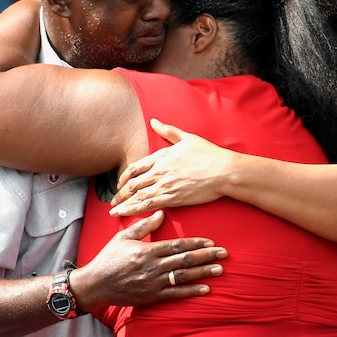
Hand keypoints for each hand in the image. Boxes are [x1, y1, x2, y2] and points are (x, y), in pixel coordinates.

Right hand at [73, 210, 227, 309]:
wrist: (95, 285)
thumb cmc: (108, 258)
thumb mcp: (123, 237)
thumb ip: (144, 225)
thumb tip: (161, 212)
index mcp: (146, 251)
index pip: (177, 246)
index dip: (196, 243)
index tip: (210, 241)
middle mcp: (152, 267)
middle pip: (184, 260)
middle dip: (206, 256)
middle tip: (224, 253)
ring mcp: (152, 283)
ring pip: (183, 277)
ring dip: (203, 273)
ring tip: (220, 269)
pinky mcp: (151, 297)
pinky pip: (175, 295)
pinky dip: (191, 292)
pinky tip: (206, 289)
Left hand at [110, 119, 232, 215]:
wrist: (224, 170)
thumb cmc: (208, 154)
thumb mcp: (187, 138)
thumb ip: (168, 131)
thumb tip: (154, 121)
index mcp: (161, 156)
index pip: (134, 168)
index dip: (124, 177)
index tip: (119, 184)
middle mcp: (160, 171)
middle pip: (132, 184)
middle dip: (120, 193)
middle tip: (113, 200)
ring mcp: (165, 186)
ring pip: (137, 196)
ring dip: (123, 204)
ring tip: (114, 211)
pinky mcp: (173, 199)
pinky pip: (149, 206)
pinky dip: (135, 211)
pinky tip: (127, 215)